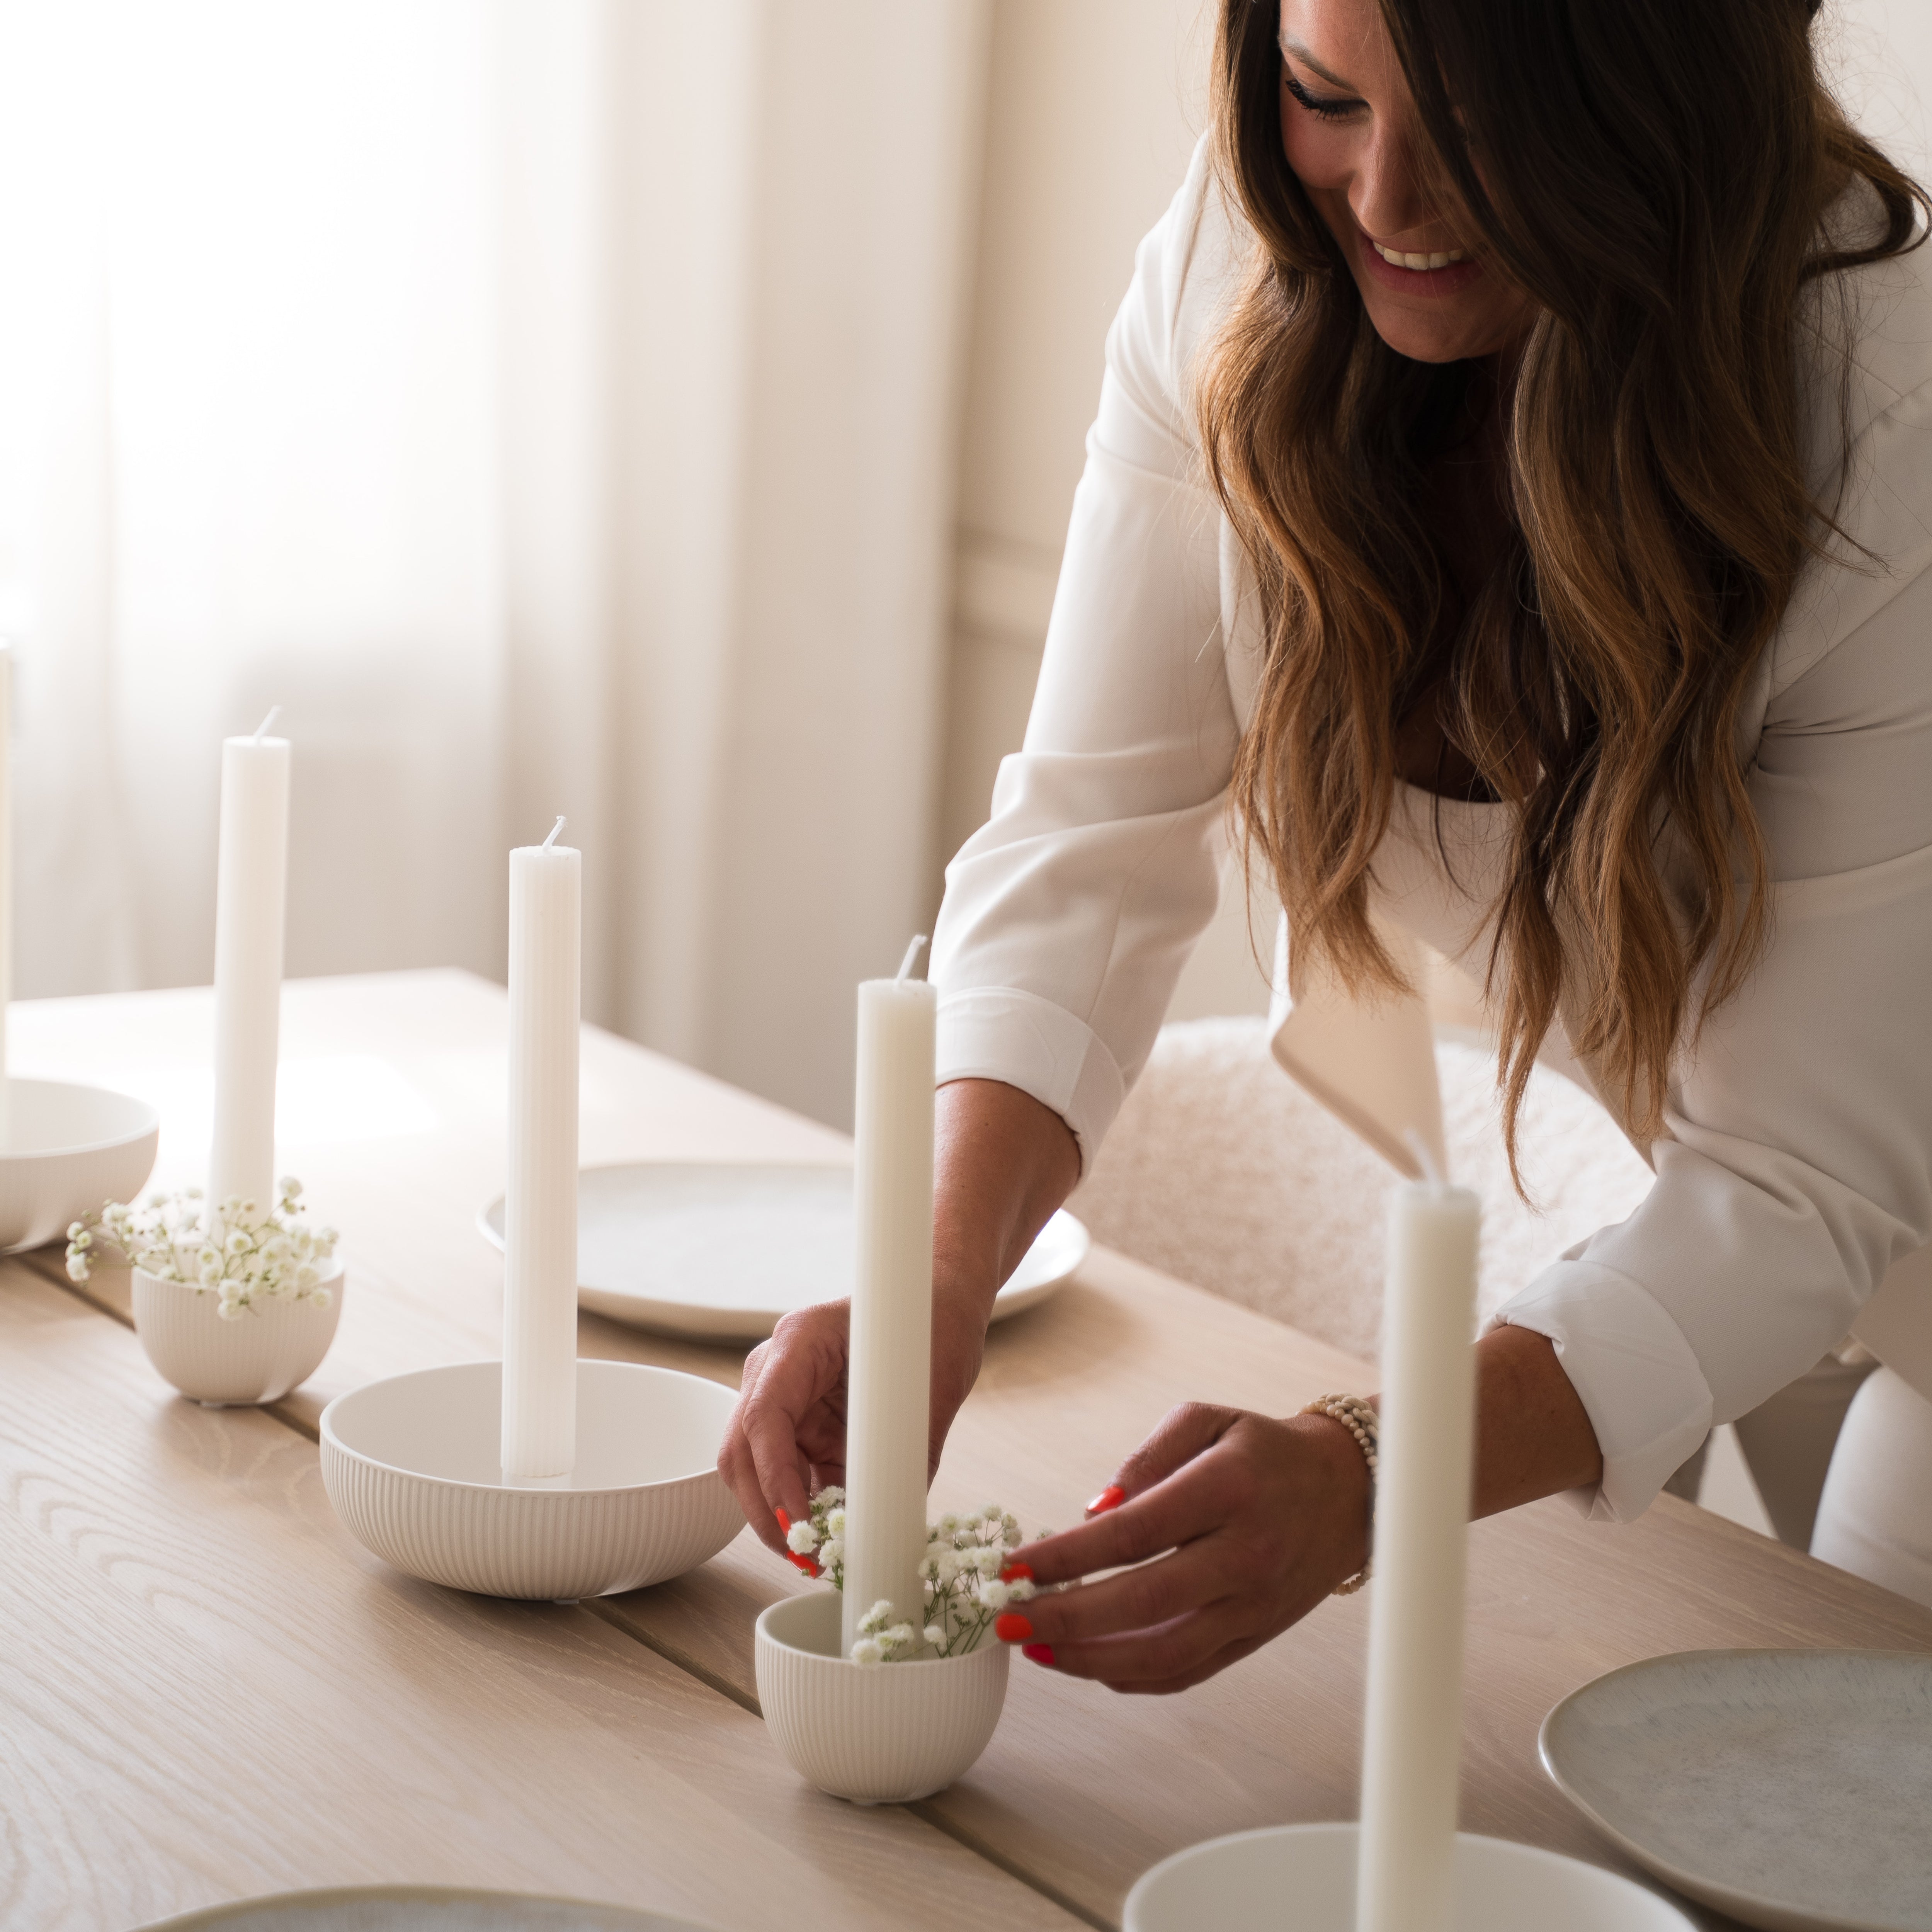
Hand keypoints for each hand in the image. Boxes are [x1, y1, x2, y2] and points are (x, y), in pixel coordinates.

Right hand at [718, 1297, 987, 1559]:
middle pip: (741, 1450)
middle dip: (765, 1511)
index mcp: (799, 1341)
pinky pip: (787, 1473)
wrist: (936, 1302)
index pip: (764, 1417)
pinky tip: (831, 1533)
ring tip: (821, 1555)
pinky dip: (803, 1507)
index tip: (798, 1524)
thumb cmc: (931, 1325)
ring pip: (754, 1468)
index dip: (774, 1478)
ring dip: (780, 1515)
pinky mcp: (799, 1424)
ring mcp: (783, 1397)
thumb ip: (908, 1449)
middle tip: (805, 1557)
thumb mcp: (928, 1385)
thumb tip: (894, 1520)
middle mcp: (776, 1369)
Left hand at [993, 1401, 1371, 1693]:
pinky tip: (1089, 1665)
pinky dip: (1133, 1677)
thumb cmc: (1263, 1450)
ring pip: (1163, 1653)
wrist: (1347, 1490)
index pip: (1131, 1535)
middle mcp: (1245, 1555)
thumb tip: (1093, 1514)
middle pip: (1142, 1603)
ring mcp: (1253, 1606)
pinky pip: (1188, 1672)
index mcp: (1227, 1492)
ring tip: (1038, 1650)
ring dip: (1090, 1660)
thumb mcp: (1205, 1421)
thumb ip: (1144, 1460)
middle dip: (1065, 1618)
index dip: (1066, 1556)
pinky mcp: (1256, 1636)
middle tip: (1010, 1619)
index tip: (1016, 1565)